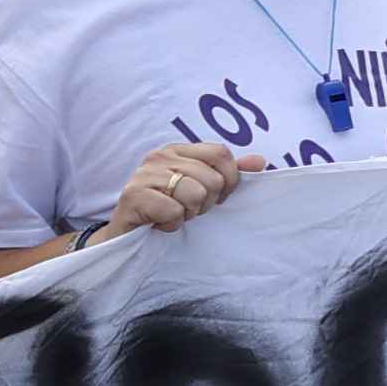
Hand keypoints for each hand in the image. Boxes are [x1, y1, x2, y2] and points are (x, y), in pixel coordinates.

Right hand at [110, 141, 260, 236]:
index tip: (216, 198)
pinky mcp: (133, 196)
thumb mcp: (200, 190)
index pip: (221, 154)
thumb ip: (228, 174)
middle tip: (186, 210)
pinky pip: (173, 211)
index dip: (228, 181)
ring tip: (172, 215)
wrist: (126, 236)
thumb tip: (260, 161)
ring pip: (195, 194)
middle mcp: (159, 156)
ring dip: (187, 214)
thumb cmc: (166, 210)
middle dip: (205, 203)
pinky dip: (171, 224)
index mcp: (178, 150)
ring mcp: (144, 174)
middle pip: (212, 179)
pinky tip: (159, 223)